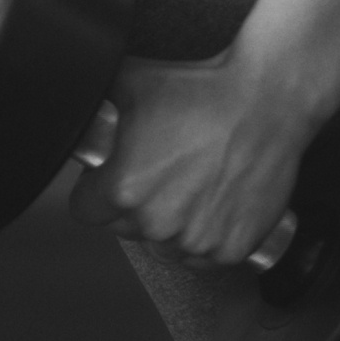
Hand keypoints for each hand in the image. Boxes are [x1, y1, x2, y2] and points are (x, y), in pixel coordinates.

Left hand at [68, 52, 313, 266]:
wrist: (264, 101)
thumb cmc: (201, 91)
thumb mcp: (131, 83)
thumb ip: (96, 101)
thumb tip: (74, 101)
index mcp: (124, 189)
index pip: (86, 210)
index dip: (95, 190)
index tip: (108, 179)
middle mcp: (157, 222)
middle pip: (124, 228)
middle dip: (133, 207)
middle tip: (157, 175)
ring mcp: (196, 240)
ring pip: (165, 246)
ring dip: (169, 226)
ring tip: (187, 188)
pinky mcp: (232, 249)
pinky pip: (204, 257)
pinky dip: (206, 239)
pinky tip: (212, 205)